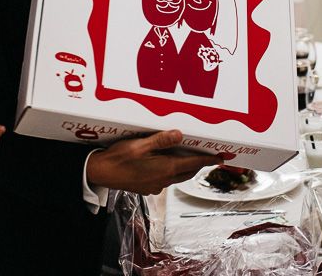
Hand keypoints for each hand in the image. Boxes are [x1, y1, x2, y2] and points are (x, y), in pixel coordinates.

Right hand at [86, 130, 221, 194]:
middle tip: (207, 155)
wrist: (100, 173)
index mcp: (165, 169)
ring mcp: (155, 185)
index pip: (194, 164)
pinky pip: (165, 179)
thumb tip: (180, 135)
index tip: (221, 157)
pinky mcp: (147, 187)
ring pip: (177, 176)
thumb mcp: (140, 145)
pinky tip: (165, 162)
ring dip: (185, 167)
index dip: (208, 160)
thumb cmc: (118, 159)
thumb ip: (161, 140)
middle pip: (188, 172)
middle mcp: (163, 180)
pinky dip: (171, 171)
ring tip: (188, 156)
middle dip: (199, 164)